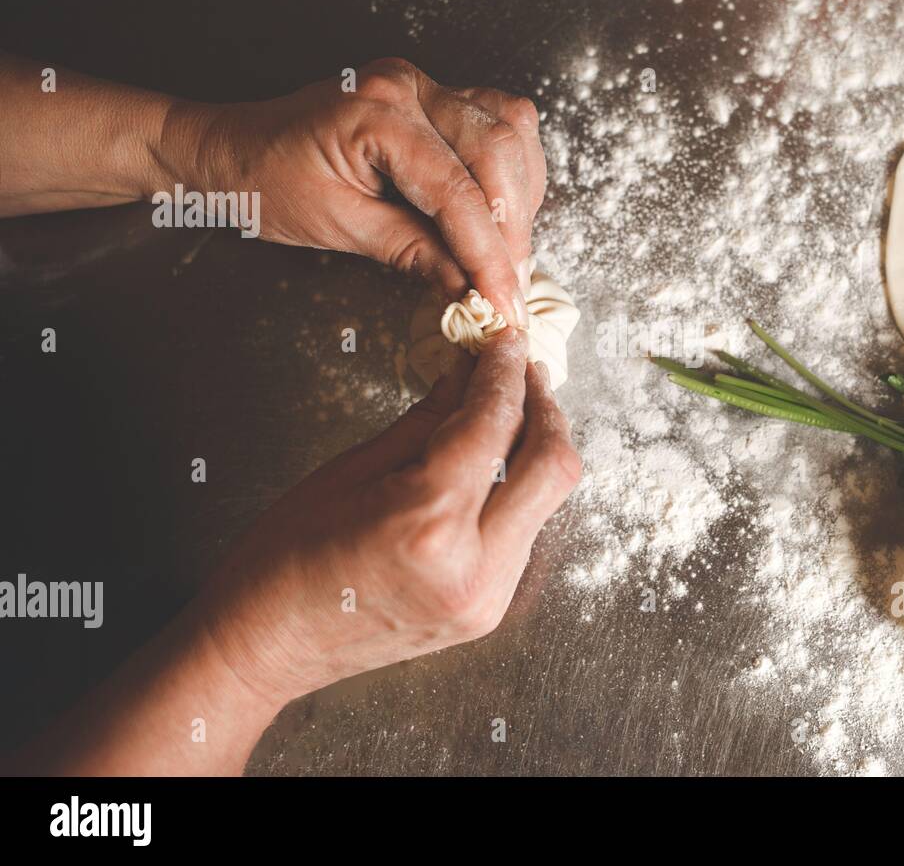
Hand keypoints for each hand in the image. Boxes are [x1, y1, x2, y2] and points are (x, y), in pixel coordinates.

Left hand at [163, 58, 545, 324]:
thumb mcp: (336, 227)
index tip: (505, 303)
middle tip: (513, 287)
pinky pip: (499, 123)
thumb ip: (411, 252)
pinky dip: (513, 170)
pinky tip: (504, 212)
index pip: (457, 190)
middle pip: (497, 152)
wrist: (231, 147)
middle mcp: (408, 85)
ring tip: (511, 255)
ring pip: (510, 130)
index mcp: (376, 112)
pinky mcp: (433, 96)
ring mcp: (424, 84)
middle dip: (513, 230)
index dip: (489, 254)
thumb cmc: (266, 182)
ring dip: (522, 197)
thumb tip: (469, 287)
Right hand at [197, 328, 580, 705]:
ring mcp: (487, 597)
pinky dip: (519, 490)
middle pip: (552, 467)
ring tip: (509, 411)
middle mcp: (474, 567)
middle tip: (521, 371)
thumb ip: (428, 419)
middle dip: (545, 408)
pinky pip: (525, 533)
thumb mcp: (352, 469)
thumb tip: (468, 373)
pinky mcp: (488, 611)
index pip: (494, 425)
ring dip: (536, 449)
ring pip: (549, 502)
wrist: (265, 647)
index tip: (505, 341)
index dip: (504, 372)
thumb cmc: (284, 559)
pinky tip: (495, 465)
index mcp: (430, 524)